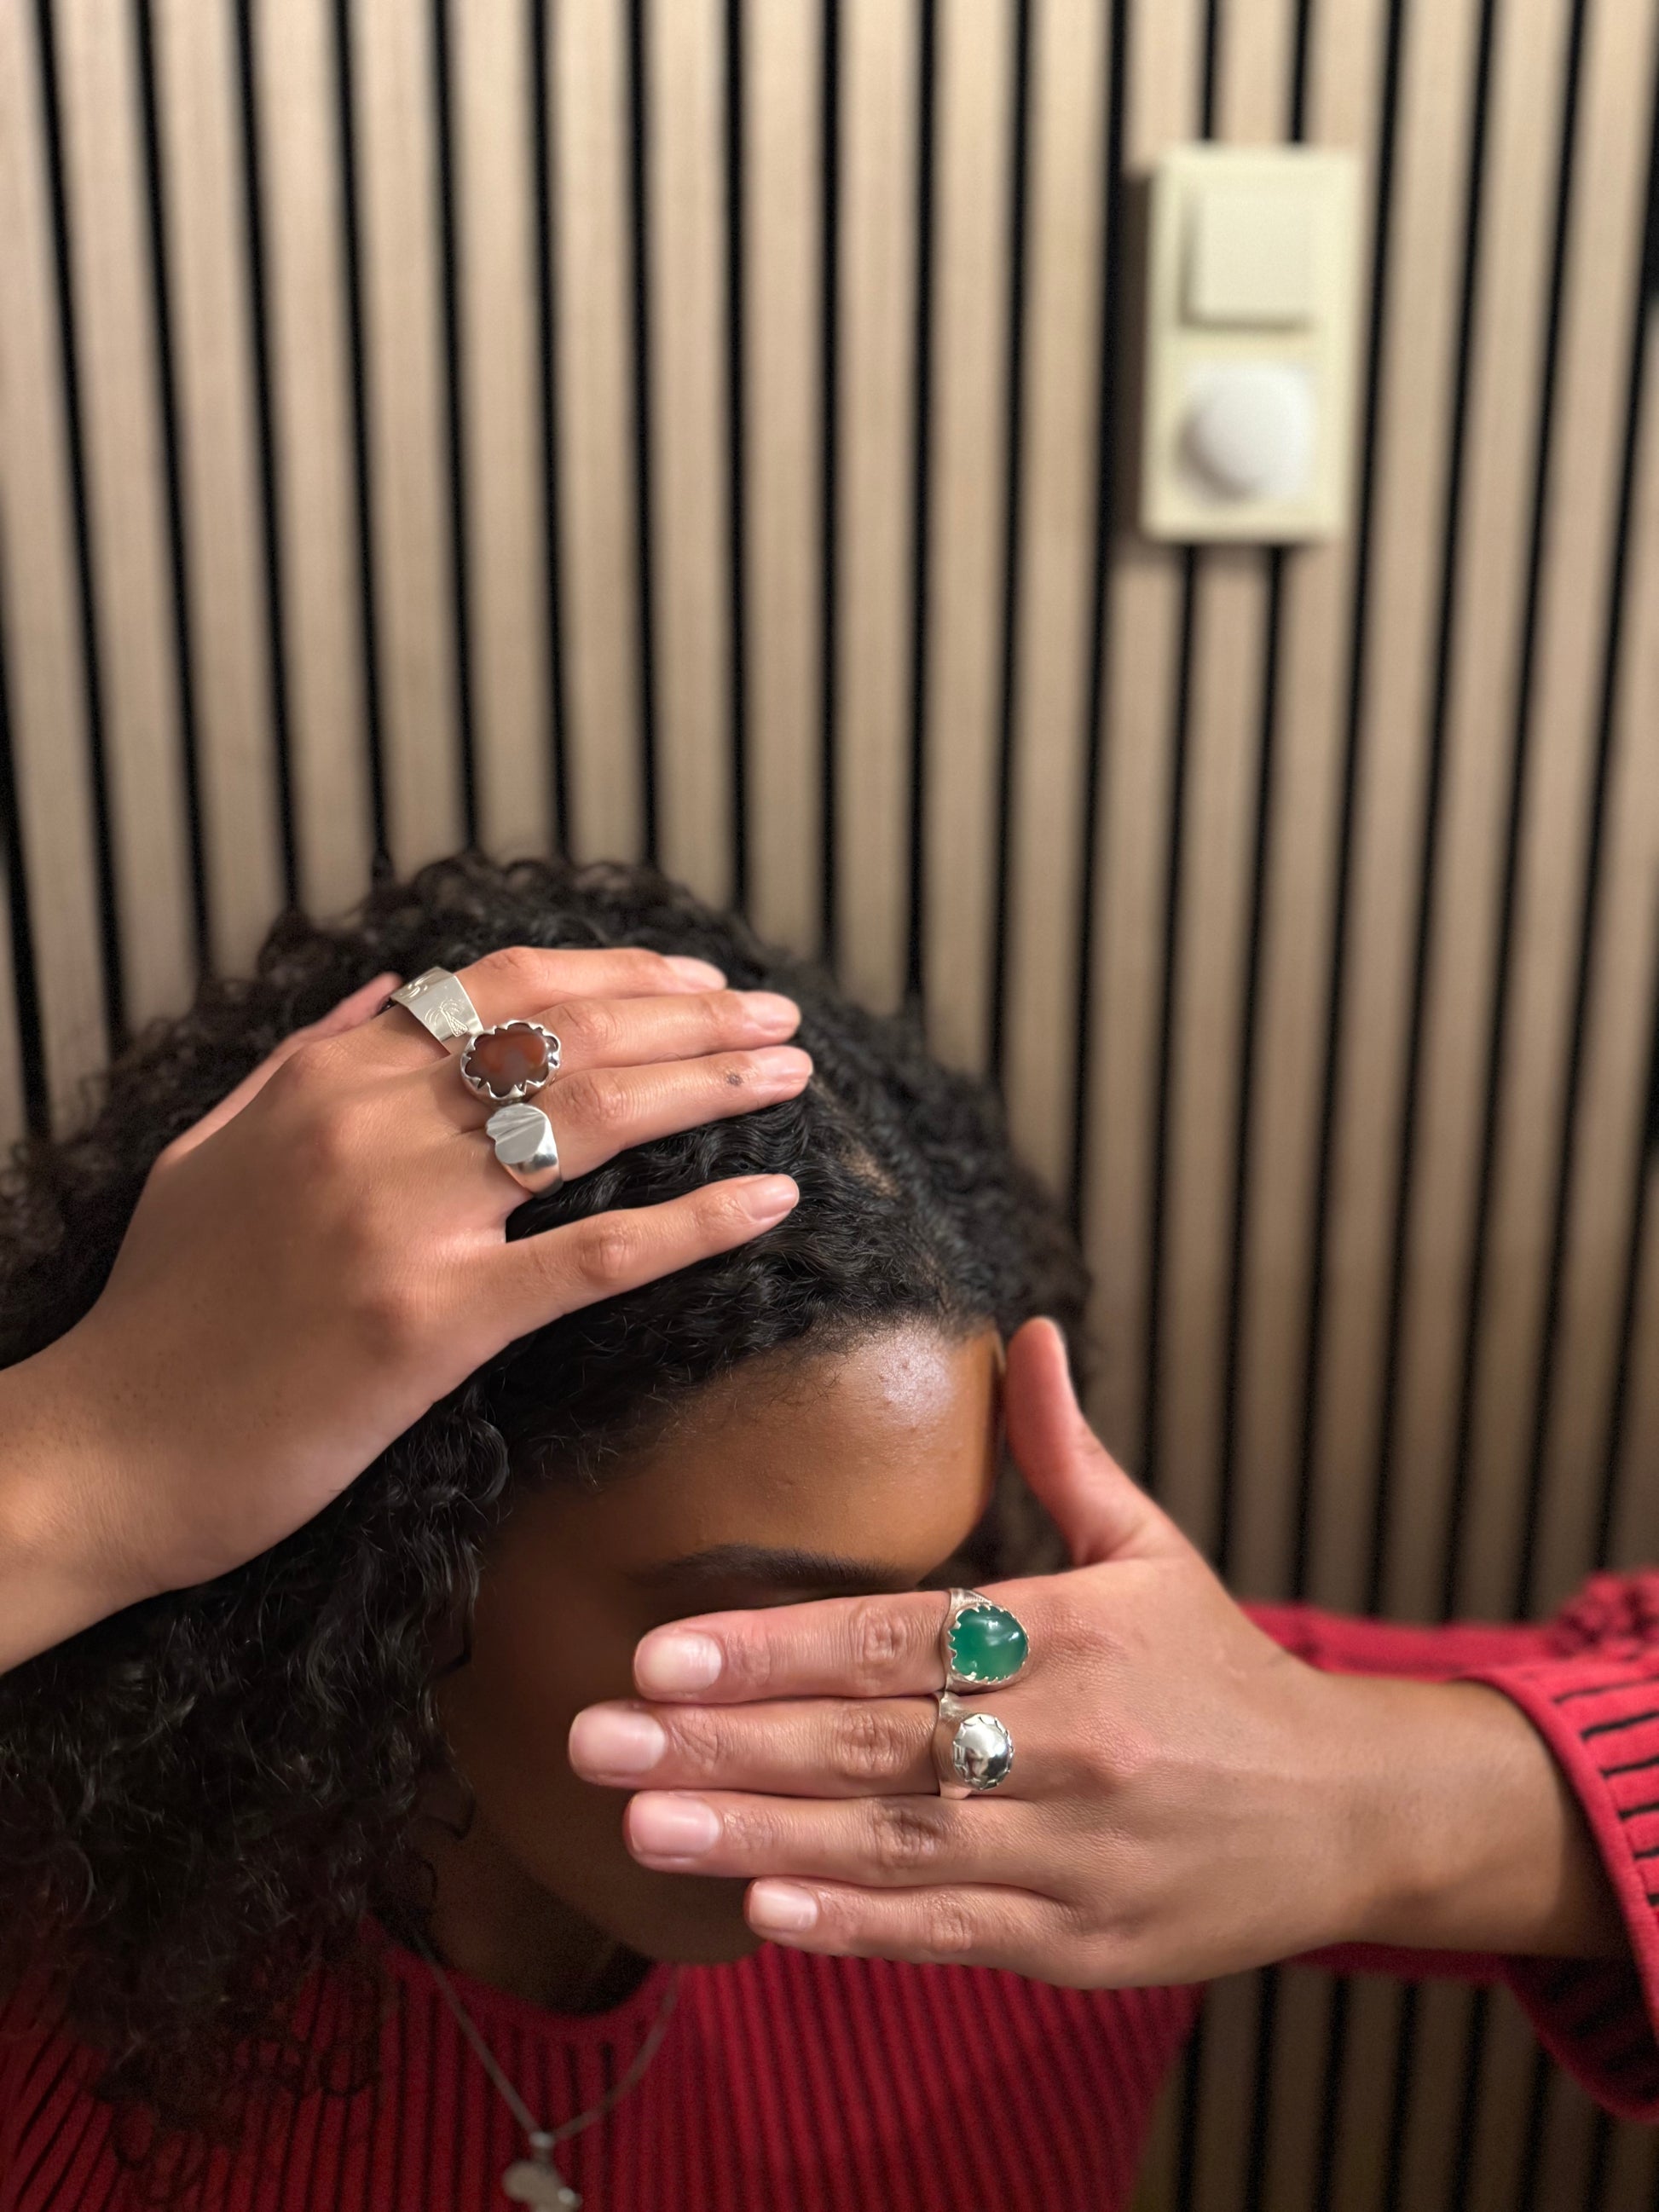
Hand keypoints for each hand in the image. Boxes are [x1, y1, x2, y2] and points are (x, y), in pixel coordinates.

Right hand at [0, 945, 808, 1662]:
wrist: (110, 1453)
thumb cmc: (163, 1311)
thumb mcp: (211, 1148)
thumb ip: (301, 1056)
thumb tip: (388, 986)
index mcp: (324, 1076)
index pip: (502, 986)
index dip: (619, 972)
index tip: (697, 982)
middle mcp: (370, 1126)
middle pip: (572, 1035)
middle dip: (694, 1017)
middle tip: (779, 1019)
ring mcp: (403, 1222)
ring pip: (596, 1116)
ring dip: (714, 1083)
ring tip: (792, 1071)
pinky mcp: (431, 1325)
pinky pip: (592, 1256)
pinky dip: (695, 1222)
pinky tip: (771, 1197)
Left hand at [569, 1320, 1623, 1981]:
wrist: (1350, 1812)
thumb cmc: (1220, 1672)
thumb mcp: (1153, 1547)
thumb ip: (1065, 1452)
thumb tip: (1022, 1334)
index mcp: (1080, 1634)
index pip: (899, 1637)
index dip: (776, 1648)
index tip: (661, 1648)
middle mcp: (1075, 1745)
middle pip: (875, 1744)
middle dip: (725, 1741)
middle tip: (596, 1737)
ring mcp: (1078, 1855)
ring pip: (895, 1848)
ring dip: (758, 1836)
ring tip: (642, 1822)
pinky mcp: (1084, 1944)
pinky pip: (952, 1933)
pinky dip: (857, 1930)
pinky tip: (761, 1914)